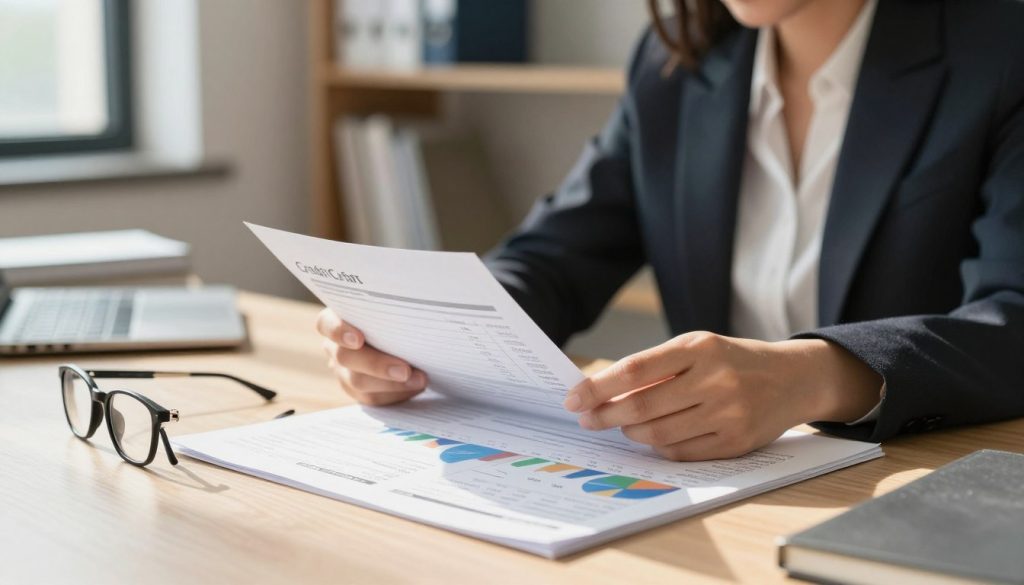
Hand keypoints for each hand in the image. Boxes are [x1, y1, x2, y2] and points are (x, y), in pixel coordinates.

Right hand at [316, 308, 426, 404]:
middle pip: (345, 357)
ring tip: (419, 379)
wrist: (403, 340)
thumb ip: (391, 313)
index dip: (338, 331)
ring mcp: (343, 371)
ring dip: (391, 383)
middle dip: (377, 365)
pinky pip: (372, 397)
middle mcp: (335, 346)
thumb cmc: (396, 318)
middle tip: (405, 370)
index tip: (358, 339)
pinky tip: (415, 386)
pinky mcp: (357, 391)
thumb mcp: (391, 310)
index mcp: (337, 320)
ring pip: (358, 381)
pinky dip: (396, 393)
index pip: (325, 324)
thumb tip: (416, 320)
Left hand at [563, 331, 881, 460]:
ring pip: (659, 434)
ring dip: (631, 432)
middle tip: (587, 419)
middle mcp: (715, 380)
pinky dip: (659, 446)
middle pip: (642, 406)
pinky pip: (681, 452)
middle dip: (606, 416)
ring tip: (622, 425)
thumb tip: (601, 392)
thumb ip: (655, 367)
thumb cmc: (730, 361)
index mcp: (700, 348)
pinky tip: (652, 437)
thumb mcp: (697, 348)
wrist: (792, 378)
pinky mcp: (736, 442)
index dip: (599, 387)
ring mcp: (728, 413)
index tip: (574, 398)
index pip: (635, 369)